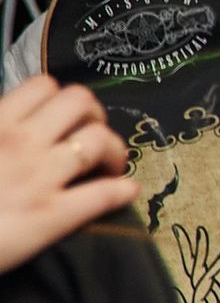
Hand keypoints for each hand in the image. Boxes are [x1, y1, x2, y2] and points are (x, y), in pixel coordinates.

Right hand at [0, 76, 136, 272]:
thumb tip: (10, 120)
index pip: (46, 86)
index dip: (62, 99)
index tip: (64, 117)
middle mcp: (21, 143)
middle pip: (81, 104)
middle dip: (94, 116)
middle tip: (90, 136)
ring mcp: (40, 178)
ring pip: (99, 141)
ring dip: (114, 150)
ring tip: (109, 165)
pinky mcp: (52, 216)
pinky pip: (104, 194)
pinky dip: (122, 190)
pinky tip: (126, 191)